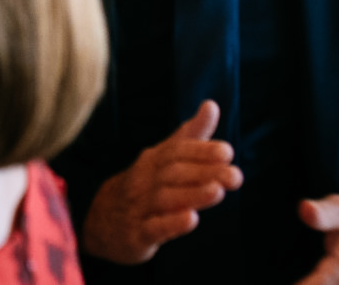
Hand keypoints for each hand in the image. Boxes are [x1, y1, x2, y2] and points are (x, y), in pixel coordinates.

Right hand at [81, 101, 240, 263]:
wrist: (103, 218)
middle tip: (235, 176)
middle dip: (206, 173)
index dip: (202, 151)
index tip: (227, 152)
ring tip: (218, 192)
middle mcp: (145, 180)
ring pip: (166, 198)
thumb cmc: (145, 184)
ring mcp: (139, 207)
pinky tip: (191, 220)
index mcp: (154, 160)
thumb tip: (211, 105)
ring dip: (193, 194)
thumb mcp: (165, 157)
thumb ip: (191, 135)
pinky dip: (172, 224)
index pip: (178, 151)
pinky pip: (153, 228)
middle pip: (174, 172)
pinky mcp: (137, 234)